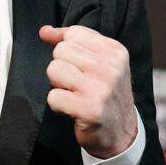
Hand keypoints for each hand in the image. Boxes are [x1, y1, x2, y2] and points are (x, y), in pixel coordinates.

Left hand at [39, 24, 137, 158]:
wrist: (122, 133)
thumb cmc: (106, 95)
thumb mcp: (99, 63)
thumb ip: (72, 42)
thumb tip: (44, 31)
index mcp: (115, 51)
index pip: (74, 33)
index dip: (67, 49)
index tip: (76, 65)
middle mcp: (110, 67)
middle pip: (61, 50)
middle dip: (62, 68)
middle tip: (76, 83)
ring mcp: (100, 89)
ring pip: (54, 70)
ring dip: (57, 85)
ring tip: (73, 94)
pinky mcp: (89, 109)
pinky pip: (53, 96)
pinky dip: (57, 105)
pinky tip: (72, 109)